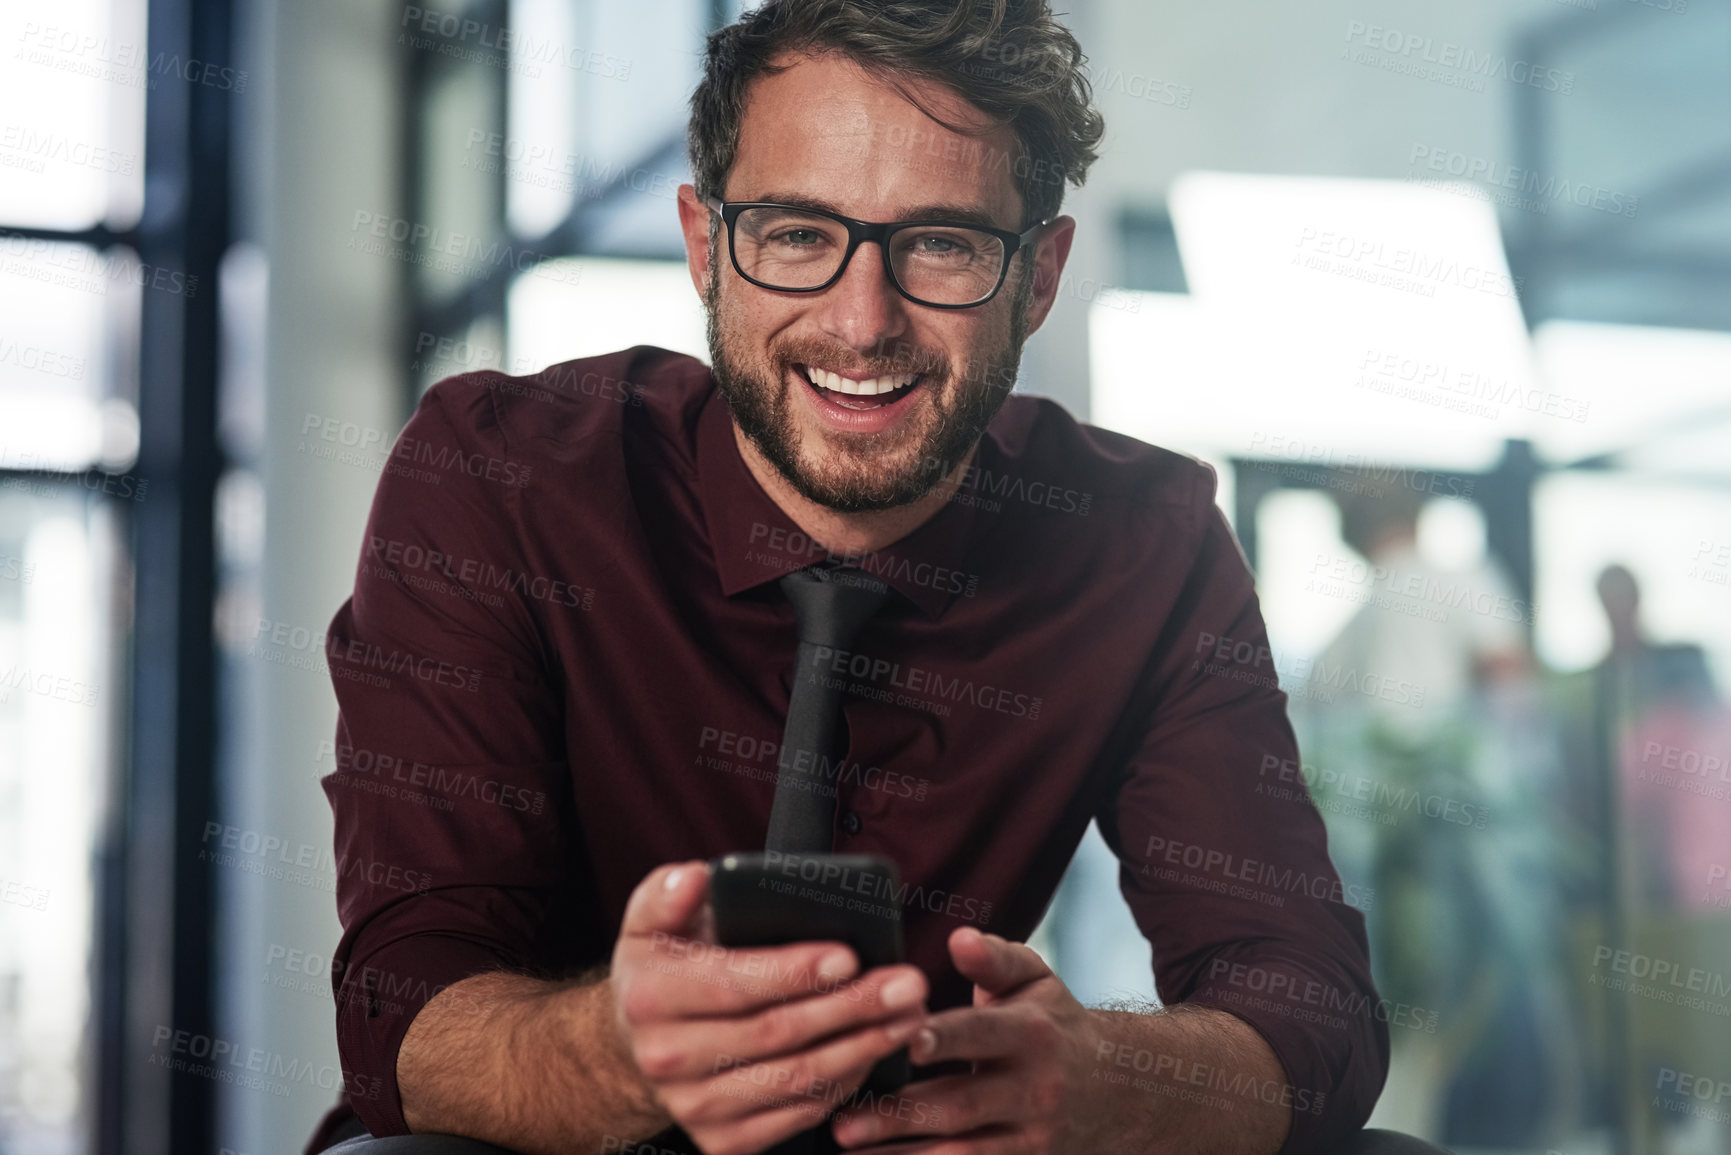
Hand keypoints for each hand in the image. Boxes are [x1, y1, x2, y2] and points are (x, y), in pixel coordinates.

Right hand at [610, 861, 930, 1154]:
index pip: (734, 985)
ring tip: (909, 1017)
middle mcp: (667, 1060)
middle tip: (908, 984)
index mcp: (651, 997)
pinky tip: (875, 1052)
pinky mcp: (724, 1142)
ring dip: (862, 1049)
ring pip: (795, 1080)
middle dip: (852, 1007)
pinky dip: (845, 1085)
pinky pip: (798, 1115)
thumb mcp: (651, 919)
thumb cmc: (665, 965)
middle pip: (777, 1035)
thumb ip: (669, 893)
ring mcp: (695, 1108)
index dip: (794, 973)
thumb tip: (697, 879)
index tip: (849, 956)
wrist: (643, 1041)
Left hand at [830, 927, 1111, 1154]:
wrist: (1118, 1090)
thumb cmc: (1054, 1023)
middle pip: (960, 1104)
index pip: (981, 1033)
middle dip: (900, 1116)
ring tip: (849, 1149)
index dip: (944, 1038)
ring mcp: (1031, 1137)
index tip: (903, 1038)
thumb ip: (994, 959)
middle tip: (843, 1121)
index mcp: (1031, 1032)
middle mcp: (1033, 1088)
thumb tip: (960, 938)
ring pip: (962, 1152)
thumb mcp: (1036, 980)